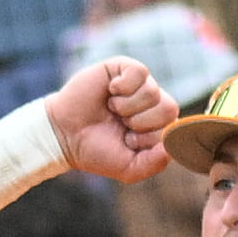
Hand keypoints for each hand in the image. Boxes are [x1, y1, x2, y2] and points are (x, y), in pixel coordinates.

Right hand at [45, 55, 178, 183]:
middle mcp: (152, 103)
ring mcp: (139, 84)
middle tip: (121, 124)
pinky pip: (140, 72)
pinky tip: (110, 91)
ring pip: (153, 92)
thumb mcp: (129, 168)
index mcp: (157, 125)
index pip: (172, 129)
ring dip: (127, 107)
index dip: (147, 138)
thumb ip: (155, 163)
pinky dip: (123, 86)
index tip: (127, 142)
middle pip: (169, 108)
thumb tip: (171, 146)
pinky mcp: (123, 67)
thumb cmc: (97, 151)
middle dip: (141, 123)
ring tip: (111, 109)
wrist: (65, 135)